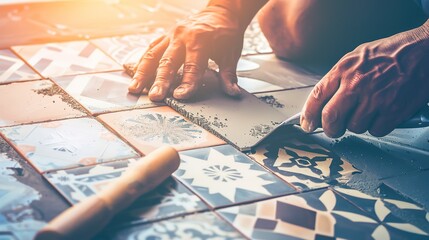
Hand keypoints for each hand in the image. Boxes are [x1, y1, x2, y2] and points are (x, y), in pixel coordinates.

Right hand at [128, 5, 245, 100]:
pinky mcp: (165, 36)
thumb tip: (232, 93)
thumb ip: (228, 75)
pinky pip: (151, 49)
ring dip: (143, 73)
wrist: (220, 13)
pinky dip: (142, 63)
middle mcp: (183, 36)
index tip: (180, 96)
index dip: (187, 83)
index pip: (193, 66)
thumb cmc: (226, 34)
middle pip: (169, 62)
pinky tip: (136, 77)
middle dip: (161, 81)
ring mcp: (171, 35)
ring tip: (135, 89)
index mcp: (201, 41)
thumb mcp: (231, 54)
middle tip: (155, 97)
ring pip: (153, 55)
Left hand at [301, 21, 428, 137]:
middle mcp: (356, 85)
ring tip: (367, 111)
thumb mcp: (356, 57)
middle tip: (333, 129)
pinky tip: (381, 114)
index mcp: (344, 70)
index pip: (316, 97)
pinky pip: (375, 130)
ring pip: (354, 127)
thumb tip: (321, 101)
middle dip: (329, 129)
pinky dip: (376, 127)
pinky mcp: (393, 111)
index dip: (308, 116)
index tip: (307, 124)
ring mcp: (375, 99)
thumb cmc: (389, 54)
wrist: (423, 51)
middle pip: (330, 118)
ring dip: (357, 125)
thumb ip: (338, 78)